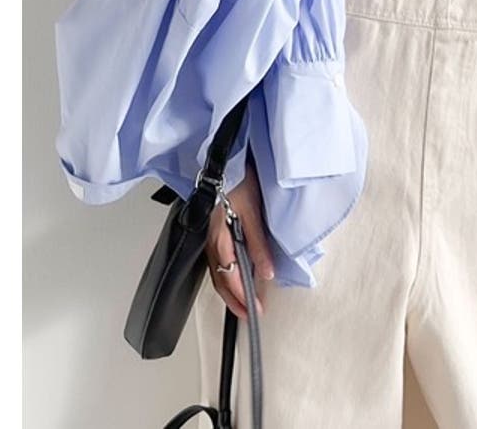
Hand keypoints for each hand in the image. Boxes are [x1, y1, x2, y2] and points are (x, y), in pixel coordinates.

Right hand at [205, 157, 274, 318]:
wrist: (224, 160)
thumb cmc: (237, 181)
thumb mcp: (251, 211)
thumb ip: (258, 243)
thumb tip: (266, 273)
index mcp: (219, 238)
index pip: (230, 276)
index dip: (242, 295)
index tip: (256, 309)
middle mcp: (211, 241)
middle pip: (220, 279)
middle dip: (235, 300)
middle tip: (251, 315)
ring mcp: (210, 236)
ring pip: (217, 272)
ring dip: (230, 290)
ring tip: (244, 303)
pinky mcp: (213, 230)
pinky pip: (217, 260)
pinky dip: (226, 274)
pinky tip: (235, 277)